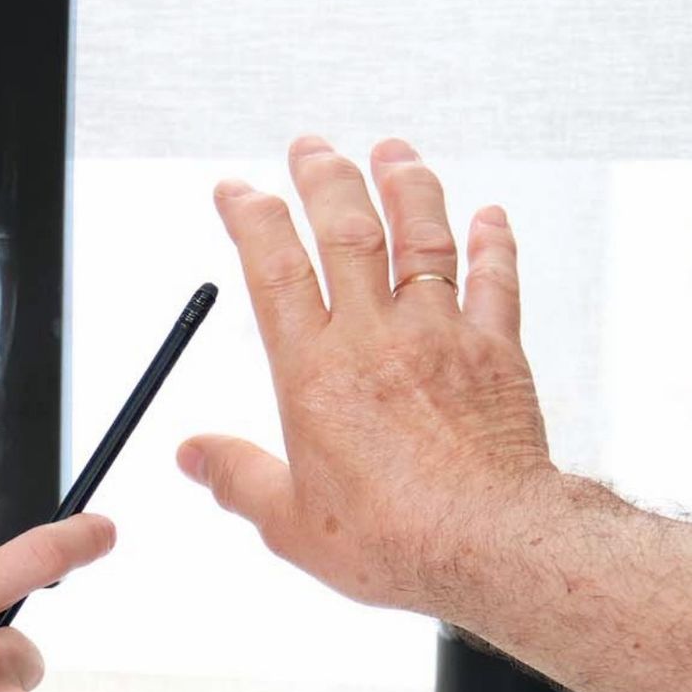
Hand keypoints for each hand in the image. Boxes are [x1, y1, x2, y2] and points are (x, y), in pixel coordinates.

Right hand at [177, 137, 558, 620]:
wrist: (491, 544)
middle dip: (324, 178)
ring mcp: (440, 337)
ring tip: (392, 152)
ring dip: (406, 186)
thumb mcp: (290, 521)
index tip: (238, 191)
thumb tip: (194, 457)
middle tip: (310, 147)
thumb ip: (238, 478)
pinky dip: (493, 243)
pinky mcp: (497, 353)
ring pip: (422, 238)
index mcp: (315, 372)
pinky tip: (489, 216)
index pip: (274, 269)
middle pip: (346, 232)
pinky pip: (496, 281)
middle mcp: (375, 338)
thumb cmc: (396, 537)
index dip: (252, 219)